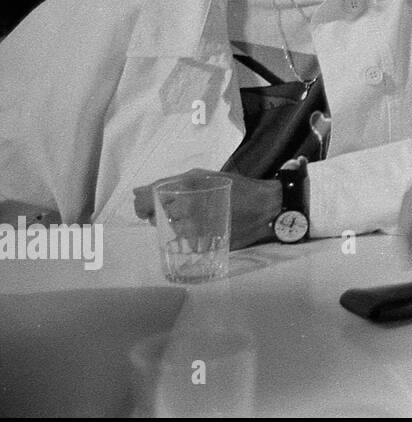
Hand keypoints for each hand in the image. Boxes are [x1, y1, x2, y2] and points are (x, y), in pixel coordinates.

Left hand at [133, 168, 281, 250]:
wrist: (265, 207)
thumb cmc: (234, 187)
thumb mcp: (203, 176)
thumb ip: (170, 183)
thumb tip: (138, 193)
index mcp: (185, 188)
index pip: (145, 201)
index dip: (142, 204)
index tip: (146, 206)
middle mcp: (186, 209)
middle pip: (157, 217)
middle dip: (165, 213)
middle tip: (186, 207)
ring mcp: (194, 228)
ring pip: (171, 229)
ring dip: (180, 224)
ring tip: (200, 216)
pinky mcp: (202, 245)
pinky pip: (185, 241)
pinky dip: (191, 236)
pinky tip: (206, 227)